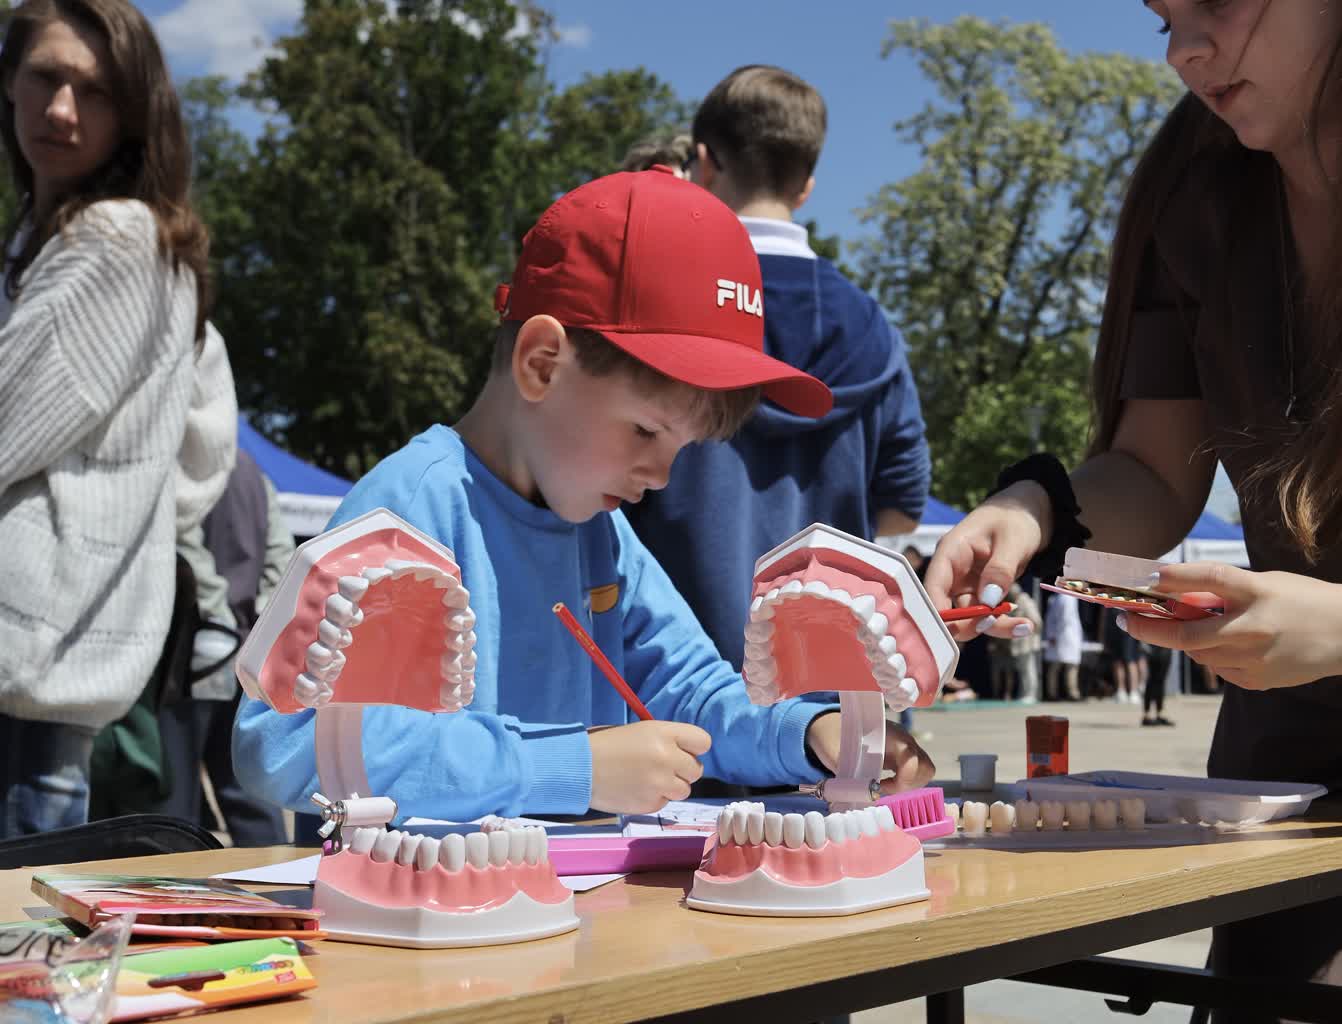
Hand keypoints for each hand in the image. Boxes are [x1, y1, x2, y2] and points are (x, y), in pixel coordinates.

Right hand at [588, 721, 710, 813]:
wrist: (580, 768)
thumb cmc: (607, 745)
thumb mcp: (641, 731)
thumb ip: (667, 740)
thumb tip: (687, 754)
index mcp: (664, 733)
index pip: (703, 741)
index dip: (693, 748)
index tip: (683, 751)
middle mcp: (667, 757)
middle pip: (696, 769)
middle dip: (682, 770)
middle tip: (662, 768)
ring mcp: (660, 783)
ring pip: (684, 789)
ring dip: (671, 786)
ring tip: (649, 780)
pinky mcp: (651, 803)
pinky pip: (665, 802)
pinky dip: (655, 798)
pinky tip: (636, 789)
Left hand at [804, 712, 934, 793]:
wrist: (839, 730)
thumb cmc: (838, 741)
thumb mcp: (838, 757)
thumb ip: (847, 776)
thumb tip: (852, 797)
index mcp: (888, 735)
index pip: (910, 757)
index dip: (901, 779)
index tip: (880, 786)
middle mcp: (904, 740)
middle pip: (925, 766)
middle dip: (909, 783)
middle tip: (886, 788)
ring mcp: (909, 747)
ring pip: (926, 770)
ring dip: (910, 784)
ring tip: (887, 787)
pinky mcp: (908, 756)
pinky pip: (919, 772)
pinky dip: (908, 782)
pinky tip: (889, 783)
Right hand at [923, 481, 1049, 640]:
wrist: (1032, 511)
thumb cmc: (1017, 518)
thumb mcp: (1012, 541)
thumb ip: (999, 570)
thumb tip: (987, 602)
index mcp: (950, 552)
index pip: (933, 587)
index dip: (938, 613)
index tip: (957, 631)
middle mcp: (953, 571)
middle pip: (946, 608)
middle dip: (969, 623)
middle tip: (996, 623)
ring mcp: (966, 583)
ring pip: (968, 616)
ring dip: (993, 626)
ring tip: (1024, 626)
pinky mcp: (981, 591)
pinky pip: (985, 614)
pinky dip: (1003, 622)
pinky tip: (1024, 624)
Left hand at [1117, 562, 1341, 689]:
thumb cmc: (1303, 601)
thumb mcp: (1266, 583)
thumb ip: (1224, 591)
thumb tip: (1177, 596)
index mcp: (1259, 592)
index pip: (1210, 579)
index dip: (1174, 577)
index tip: (1145, 577)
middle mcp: (1254, 627)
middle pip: (1187, 634)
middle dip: (1149, 629)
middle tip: (1128, 621)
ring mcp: (1255, 659)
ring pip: (1198, 653)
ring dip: (1187, 641)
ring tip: (1200, 627)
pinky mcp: (1257, 680)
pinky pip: (1218, 668)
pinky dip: (1212, 655)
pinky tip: (1232, 645)